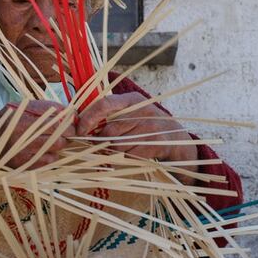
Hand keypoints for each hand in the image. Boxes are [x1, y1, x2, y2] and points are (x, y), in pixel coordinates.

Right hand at [0, 100, 75, 167]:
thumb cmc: (1, 125)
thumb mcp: (18, 109)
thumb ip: (42, 108)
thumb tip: (69, 112)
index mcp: (20, 114)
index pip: (57, 115)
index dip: (69, 119)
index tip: (71, 120)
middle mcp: (21, 132)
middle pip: (60, 133)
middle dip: (67, 133)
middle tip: (67, 132)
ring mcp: (22, 150)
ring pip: (56, 148)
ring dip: (59, 145)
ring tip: (52, 140)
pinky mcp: (23, 165)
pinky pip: (48, 161)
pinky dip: (50, 156)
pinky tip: (43, 151)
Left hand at [75, 92, 196, 162]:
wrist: (178, 139)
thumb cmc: (146, 127)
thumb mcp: (131, 113)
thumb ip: (110, 115)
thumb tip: (80, 125)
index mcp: (131, 99)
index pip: (103, 104)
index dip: (87, 118)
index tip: (79, 131)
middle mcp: (141, 110)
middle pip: (109, 131)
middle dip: (101, 143)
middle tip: (103, 147)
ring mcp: (151, 127)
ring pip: (118, 146)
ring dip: (114, 153)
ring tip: (122, 149)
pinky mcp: (157, 143)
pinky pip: (130, 155)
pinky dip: (127, 158)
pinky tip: (133, 154)